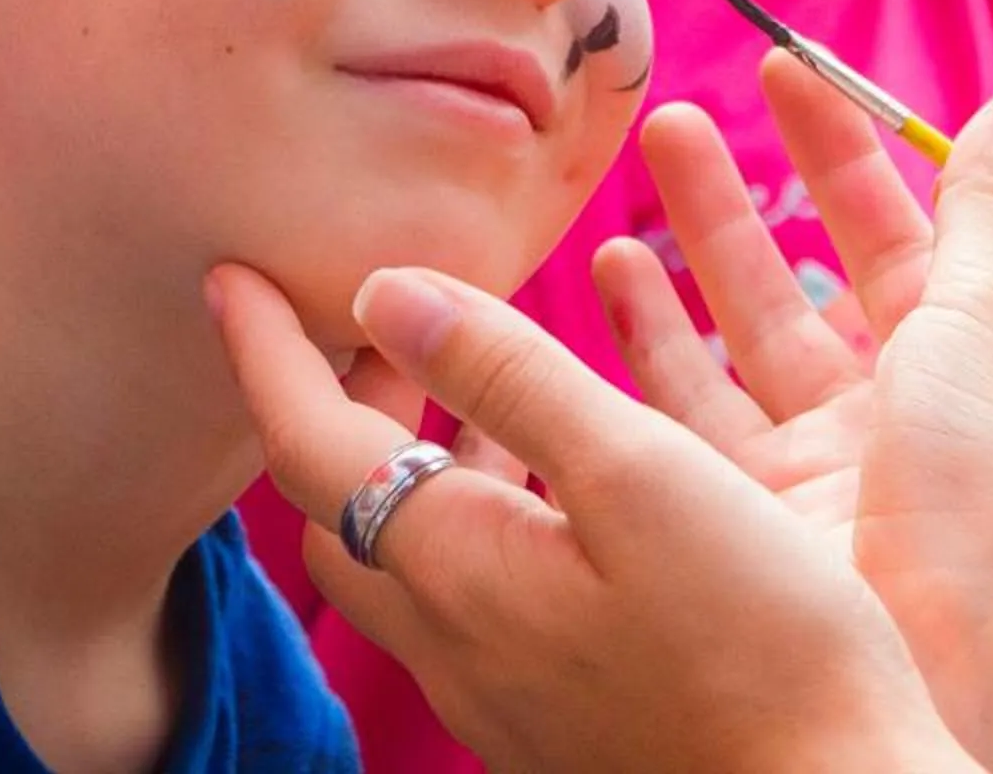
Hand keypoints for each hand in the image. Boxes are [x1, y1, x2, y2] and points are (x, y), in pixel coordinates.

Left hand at [209, 261, 974, 773]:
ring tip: (476, 374)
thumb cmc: (758, 642)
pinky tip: (563, 484)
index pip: (310, 444)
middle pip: (347, 507)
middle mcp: (456, 642)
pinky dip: (485, 510)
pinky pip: (480, 595)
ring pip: (414, 557)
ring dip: (419, 454)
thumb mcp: (640, 473)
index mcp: (457, 569)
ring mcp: (506, 692)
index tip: (234, 274)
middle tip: (372, 313)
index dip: (268, 351)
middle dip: (341, 399)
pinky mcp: (561, 717)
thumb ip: (513, 374)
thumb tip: (389, 293)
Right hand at [603, 56, 992, 742]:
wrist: (954, 658)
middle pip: (862, 256)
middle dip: (806, 162)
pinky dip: (657, 332)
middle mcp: (933, 395)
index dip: (927, 157)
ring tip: (663, 132)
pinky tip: (613, 268)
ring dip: (717, 226)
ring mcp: (848, 451)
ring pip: (771, 315)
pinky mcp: (770, 502)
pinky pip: (703, 401)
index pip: (981, 228)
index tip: (870, 90)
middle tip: (746, 73)